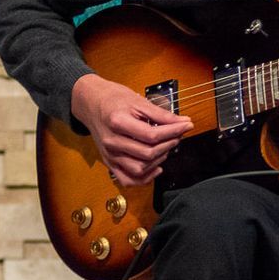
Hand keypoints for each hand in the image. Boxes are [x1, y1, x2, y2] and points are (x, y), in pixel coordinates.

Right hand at [71, 74, 191, 186]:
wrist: (92, 103)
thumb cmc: (114, 100)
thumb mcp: (138, 101)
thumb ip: (161, 114)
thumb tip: (183, 122)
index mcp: (117, 122)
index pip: (151, 135)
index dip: (173, 131)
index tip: (186, 125)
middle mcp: (112, 142)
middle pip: (147, 153)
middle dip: (168, 145)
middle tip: (177, 135)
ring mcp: (110, 155)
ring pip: (139, 169)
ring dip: (159, 161)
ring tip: (166, 148)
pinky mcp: (110, 162)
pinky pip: (128, 180)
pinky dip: (144, 178)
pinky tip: (156, 168)